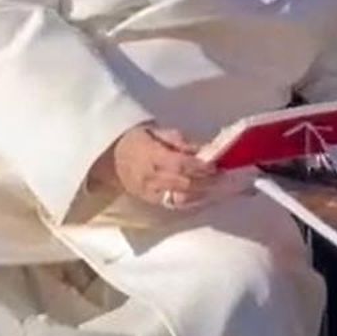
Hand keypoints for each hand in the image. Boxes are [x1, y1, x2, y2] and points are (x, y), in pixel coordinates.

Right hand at [88, 124, 217, 207]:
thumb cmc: (136, 139)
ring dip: (205, 195)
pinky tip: (209, 196)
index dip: (198, 167)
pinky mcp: (153, 201)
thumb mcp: (155, 131)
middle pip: (184, 184)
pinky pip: (176, 204)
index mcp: (150, 156)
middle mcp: (150, 177)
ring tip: (223, 190)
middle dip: (207, 183)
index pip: (178, 164)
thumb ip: (179, 140)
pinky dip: (195, 201)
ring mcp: (151, 193)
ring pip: (182, 198)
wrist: (110, 158)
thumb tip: (203, 148)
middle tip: (227, 179)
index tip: (215, 166)